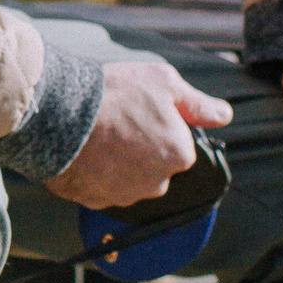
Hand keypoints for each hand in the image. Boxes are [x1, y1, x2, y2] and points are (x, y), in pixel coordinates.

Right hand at [45, 59, 232, 210]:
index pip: (178, 145)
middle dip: (140, 148)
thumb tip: (224, 115)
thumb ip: (198, 104)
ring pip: (128, 179)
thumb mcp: (163, 82)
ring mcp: (125, 195)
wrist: (59, 113)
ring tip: (96, 136)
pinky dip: (95, 174)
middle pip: (155, 166)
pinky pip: (101, 188)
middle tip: (117, 122)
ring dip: (117, 163)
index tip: (139, 113)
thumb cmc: (113, 94)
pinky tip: (84, 151)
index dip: (159, 127)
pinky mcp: (95, 200)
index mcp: (179, 154)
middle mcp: (158, 183)